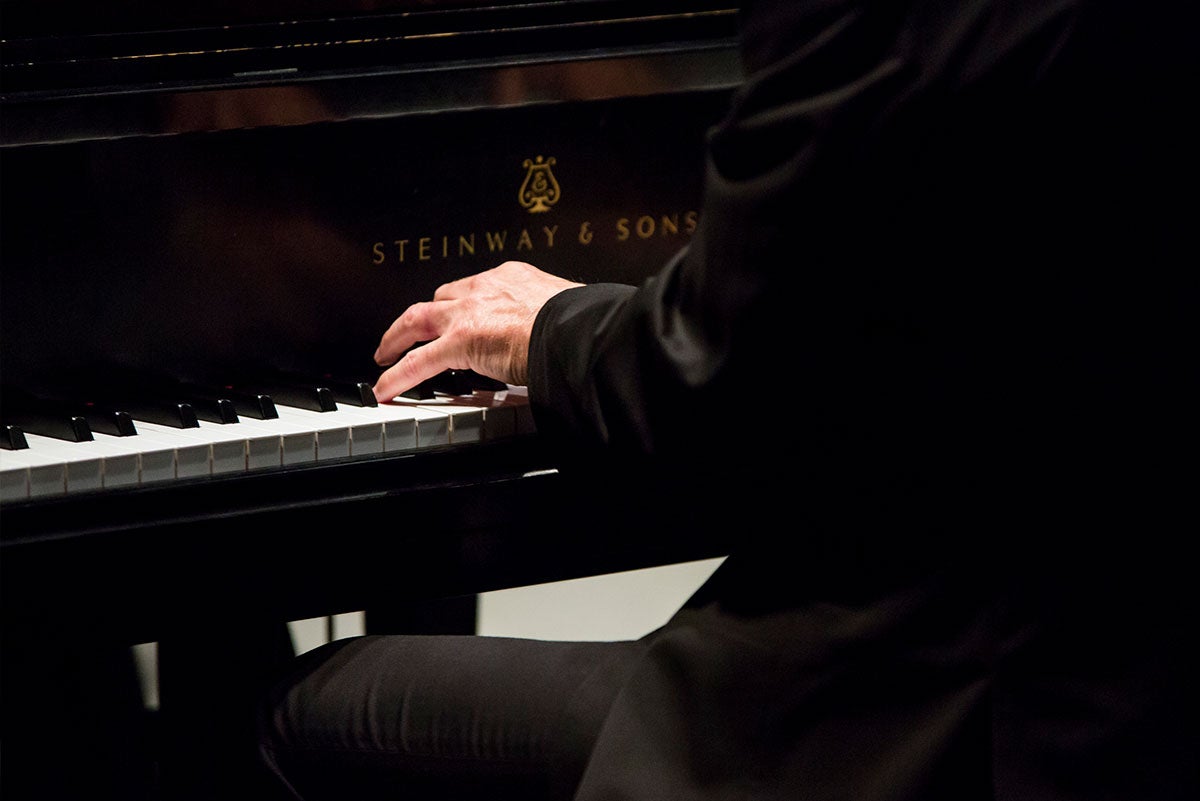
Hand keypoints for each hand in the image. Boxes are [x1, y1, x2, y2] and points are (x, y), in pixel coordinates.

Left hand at [372, 261, 581, 401]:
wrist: (575, 328)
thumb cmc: (580, 323)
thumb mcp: (565, 312)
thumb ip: (552, 323)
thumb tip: (561, 340)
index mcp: (513, 279)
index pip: (478, 290)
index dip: (465, 304)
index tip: (461, 315)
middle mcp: (485, 289)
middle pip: (442, 297)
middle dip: (425, 315)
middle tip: (411, 329)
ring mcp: (468, 313)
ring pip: (417, 319)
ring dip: (396, 337)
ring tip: (385, 353)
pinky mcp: (459, 341)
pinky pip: (418, 361)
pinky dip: (398, 375)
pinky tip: (385, 388)